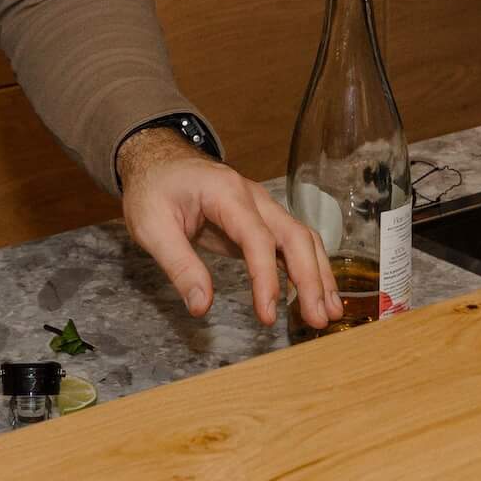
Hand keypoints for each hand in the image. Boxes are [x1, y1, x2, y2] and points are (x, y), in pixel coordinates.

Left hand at [117, 128, 341, 331]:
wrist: (156, 161)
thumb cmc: (153, 189)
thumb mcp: (151, 227)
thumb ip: (179, 266)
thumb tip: (201, 307)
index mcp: (226, 192)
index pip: (257, 238)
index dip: (265, 278)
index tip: (267, 315)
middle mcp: (253, 197)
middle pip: (294, 235)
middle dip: (310, 278)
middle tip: (319, 319)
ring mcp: (261, 207)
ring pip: (301, 239)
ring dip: (318, 275)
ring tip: (329, 312)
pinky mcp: (260, 222)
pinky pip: (291, 244)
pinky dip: (307, 268)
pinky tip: (316, 295)